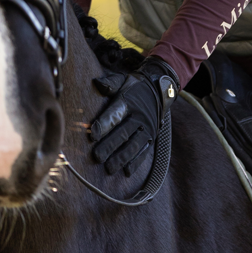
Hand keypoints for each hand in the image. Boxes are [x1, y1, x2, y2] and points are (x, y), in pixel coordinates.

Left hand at [90, 57, 178, 175]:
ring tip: (109, 168)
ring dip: (121, 158)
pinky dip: (136, 162)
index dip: (104, 124)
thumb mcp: (123, 80)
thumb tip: (96, 83)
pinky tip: (126, 171)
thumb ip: (110, 83)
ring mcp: (147, 129)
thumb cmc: (134, 87)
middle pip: (123, 133)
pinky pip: (144, 152)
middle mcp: (139, 117)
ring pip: (134, 145)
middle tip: (97, 157)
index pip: (115, 114)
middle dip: (110, 146)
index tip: (92, 135)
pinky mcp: (151, 138)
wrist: (159, 90)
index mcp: (129, 102)